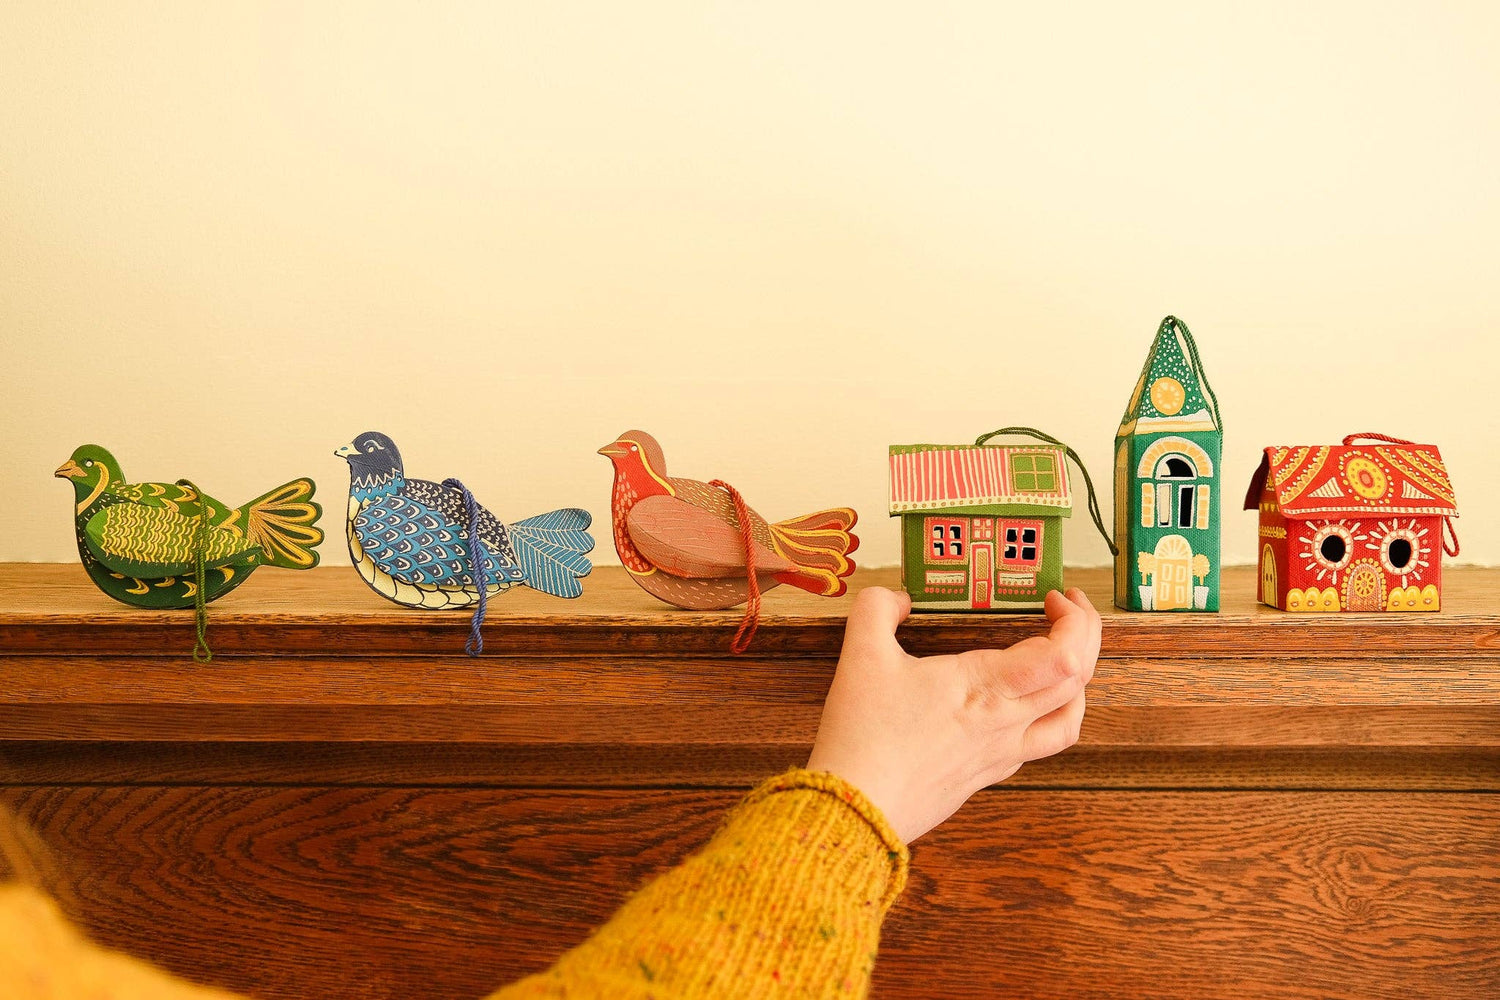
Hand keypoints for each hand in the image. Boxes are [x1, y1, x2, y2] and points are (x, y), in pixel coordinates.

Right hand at [806, 587, 1101, 843]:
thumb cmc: (864, 738)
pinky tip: (1023, 708)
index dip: (1076, 620)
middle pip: (1079, 682)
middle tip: (1068, 612)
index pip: (1066, 654)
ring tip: (1063, 661)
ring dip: (1078, 685)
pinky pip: (1039, 746)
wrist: (855, 810)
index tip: (1054, 598)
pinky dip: (1049, 717)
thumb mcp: (860, 655)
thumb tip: (896, 599)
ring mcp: (1000, 754)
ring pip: (1069, 722)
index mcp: (987, 687)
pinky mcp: (986, 776)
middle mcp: (1005, 723)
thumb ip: (877, 609)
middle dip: (1086, 637)